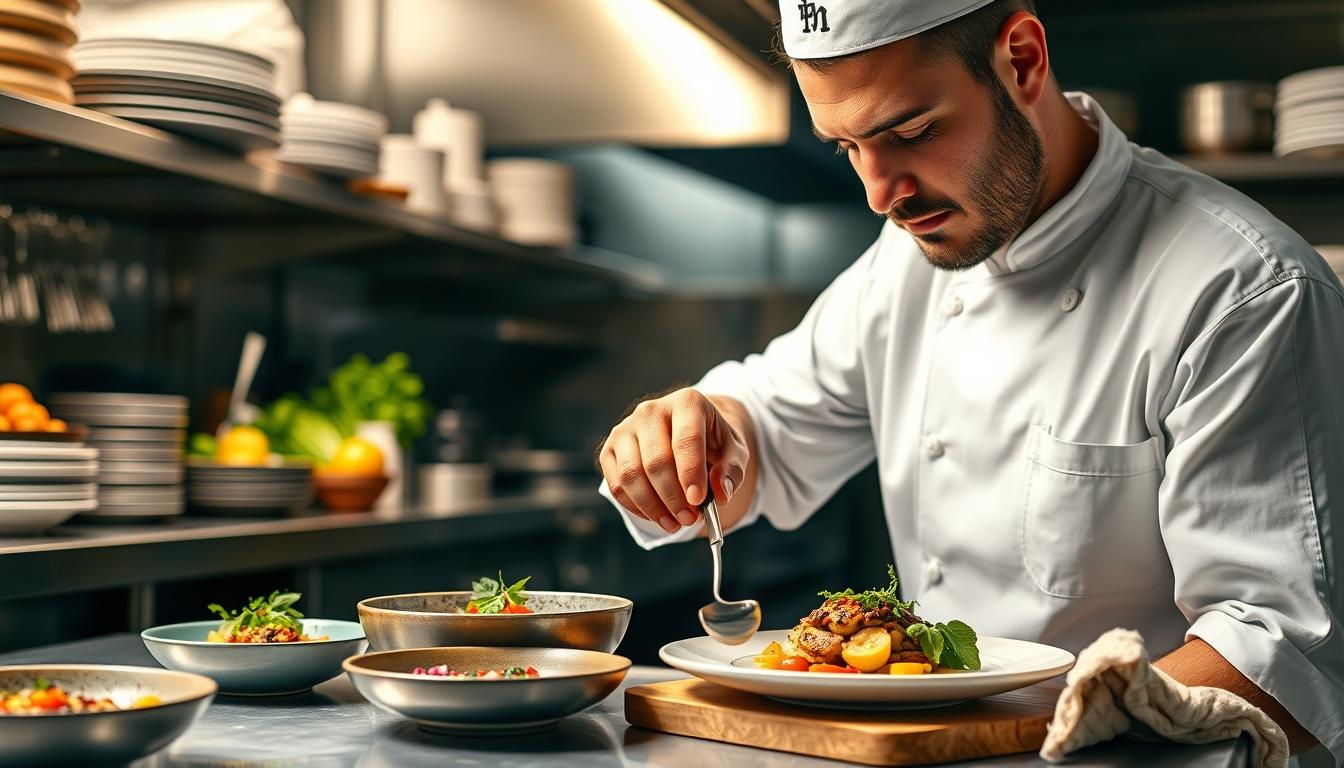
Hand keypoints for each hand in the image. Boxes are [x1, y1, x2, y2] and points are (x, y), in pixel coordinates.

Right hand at [598, 388, 749, 533]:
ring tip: (675, 523)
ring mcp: (626, 428)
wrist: (688, 430)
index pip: (686, 439)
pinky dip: (636, 507)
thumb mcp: (734, 450)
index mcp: (686, 403)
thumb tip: (721, 492)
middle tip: (690, 519)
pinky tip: (657, 516)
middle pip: (656, 461)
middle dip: (673, 497)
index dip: (691, 472)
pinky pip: (616, 484)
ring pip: (631, 475)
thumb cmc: (713, 441)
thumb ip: (732, 470)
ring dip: (653, 507)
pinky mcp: (610, 449)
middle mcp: (651, 411)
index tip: (698, 500)